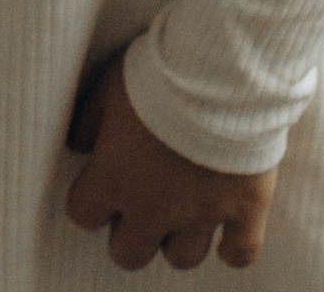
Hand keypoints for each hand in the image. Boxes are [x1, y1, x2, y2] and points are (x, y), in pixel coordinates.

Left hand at [64, 54, 275, 270]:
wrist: (223, 66)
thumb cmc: (161, 69)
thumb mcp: (110, 83)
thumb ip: (88, 119)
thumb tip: (77, 144)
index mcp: (115, 177)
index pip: (84, 214)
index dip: (91, 198)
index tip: (102, 180)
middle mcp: (154, 207)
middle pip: (129, 253)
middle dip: (132, 231)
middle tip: (143, 202)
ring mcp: (202, 212)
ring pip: (181, 257)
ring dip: (179, 238)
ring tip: (185, 211)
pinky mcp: (245, 207)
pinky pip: (242, 252)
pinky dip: (235, 248)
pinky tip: (229, 235)